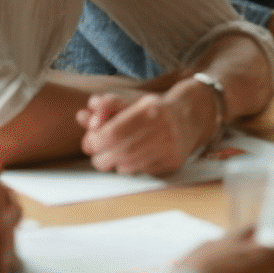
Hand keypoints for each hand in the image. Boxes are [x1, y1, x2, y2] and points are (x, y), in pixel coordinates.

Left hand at [77, 88, 207, 175]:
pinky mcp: (174, 160)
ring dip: (115, 164)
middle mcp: (162, 126)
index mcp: (149, 108)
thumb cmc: (155, 109)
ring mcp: (170, 145)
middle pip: (120, 151)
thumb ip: (106, 108)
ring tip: (112, 158)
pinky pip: (143, 170)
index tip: (90, 143)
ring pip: (130, 164)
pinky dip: (130, 168)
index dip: (96, 141)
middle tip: (97, 157)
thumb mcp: (132, 102)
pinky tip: (130, 160)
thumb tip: (81, 117)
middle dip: (102, 157)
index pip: (113, 132)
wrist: (191, 115)